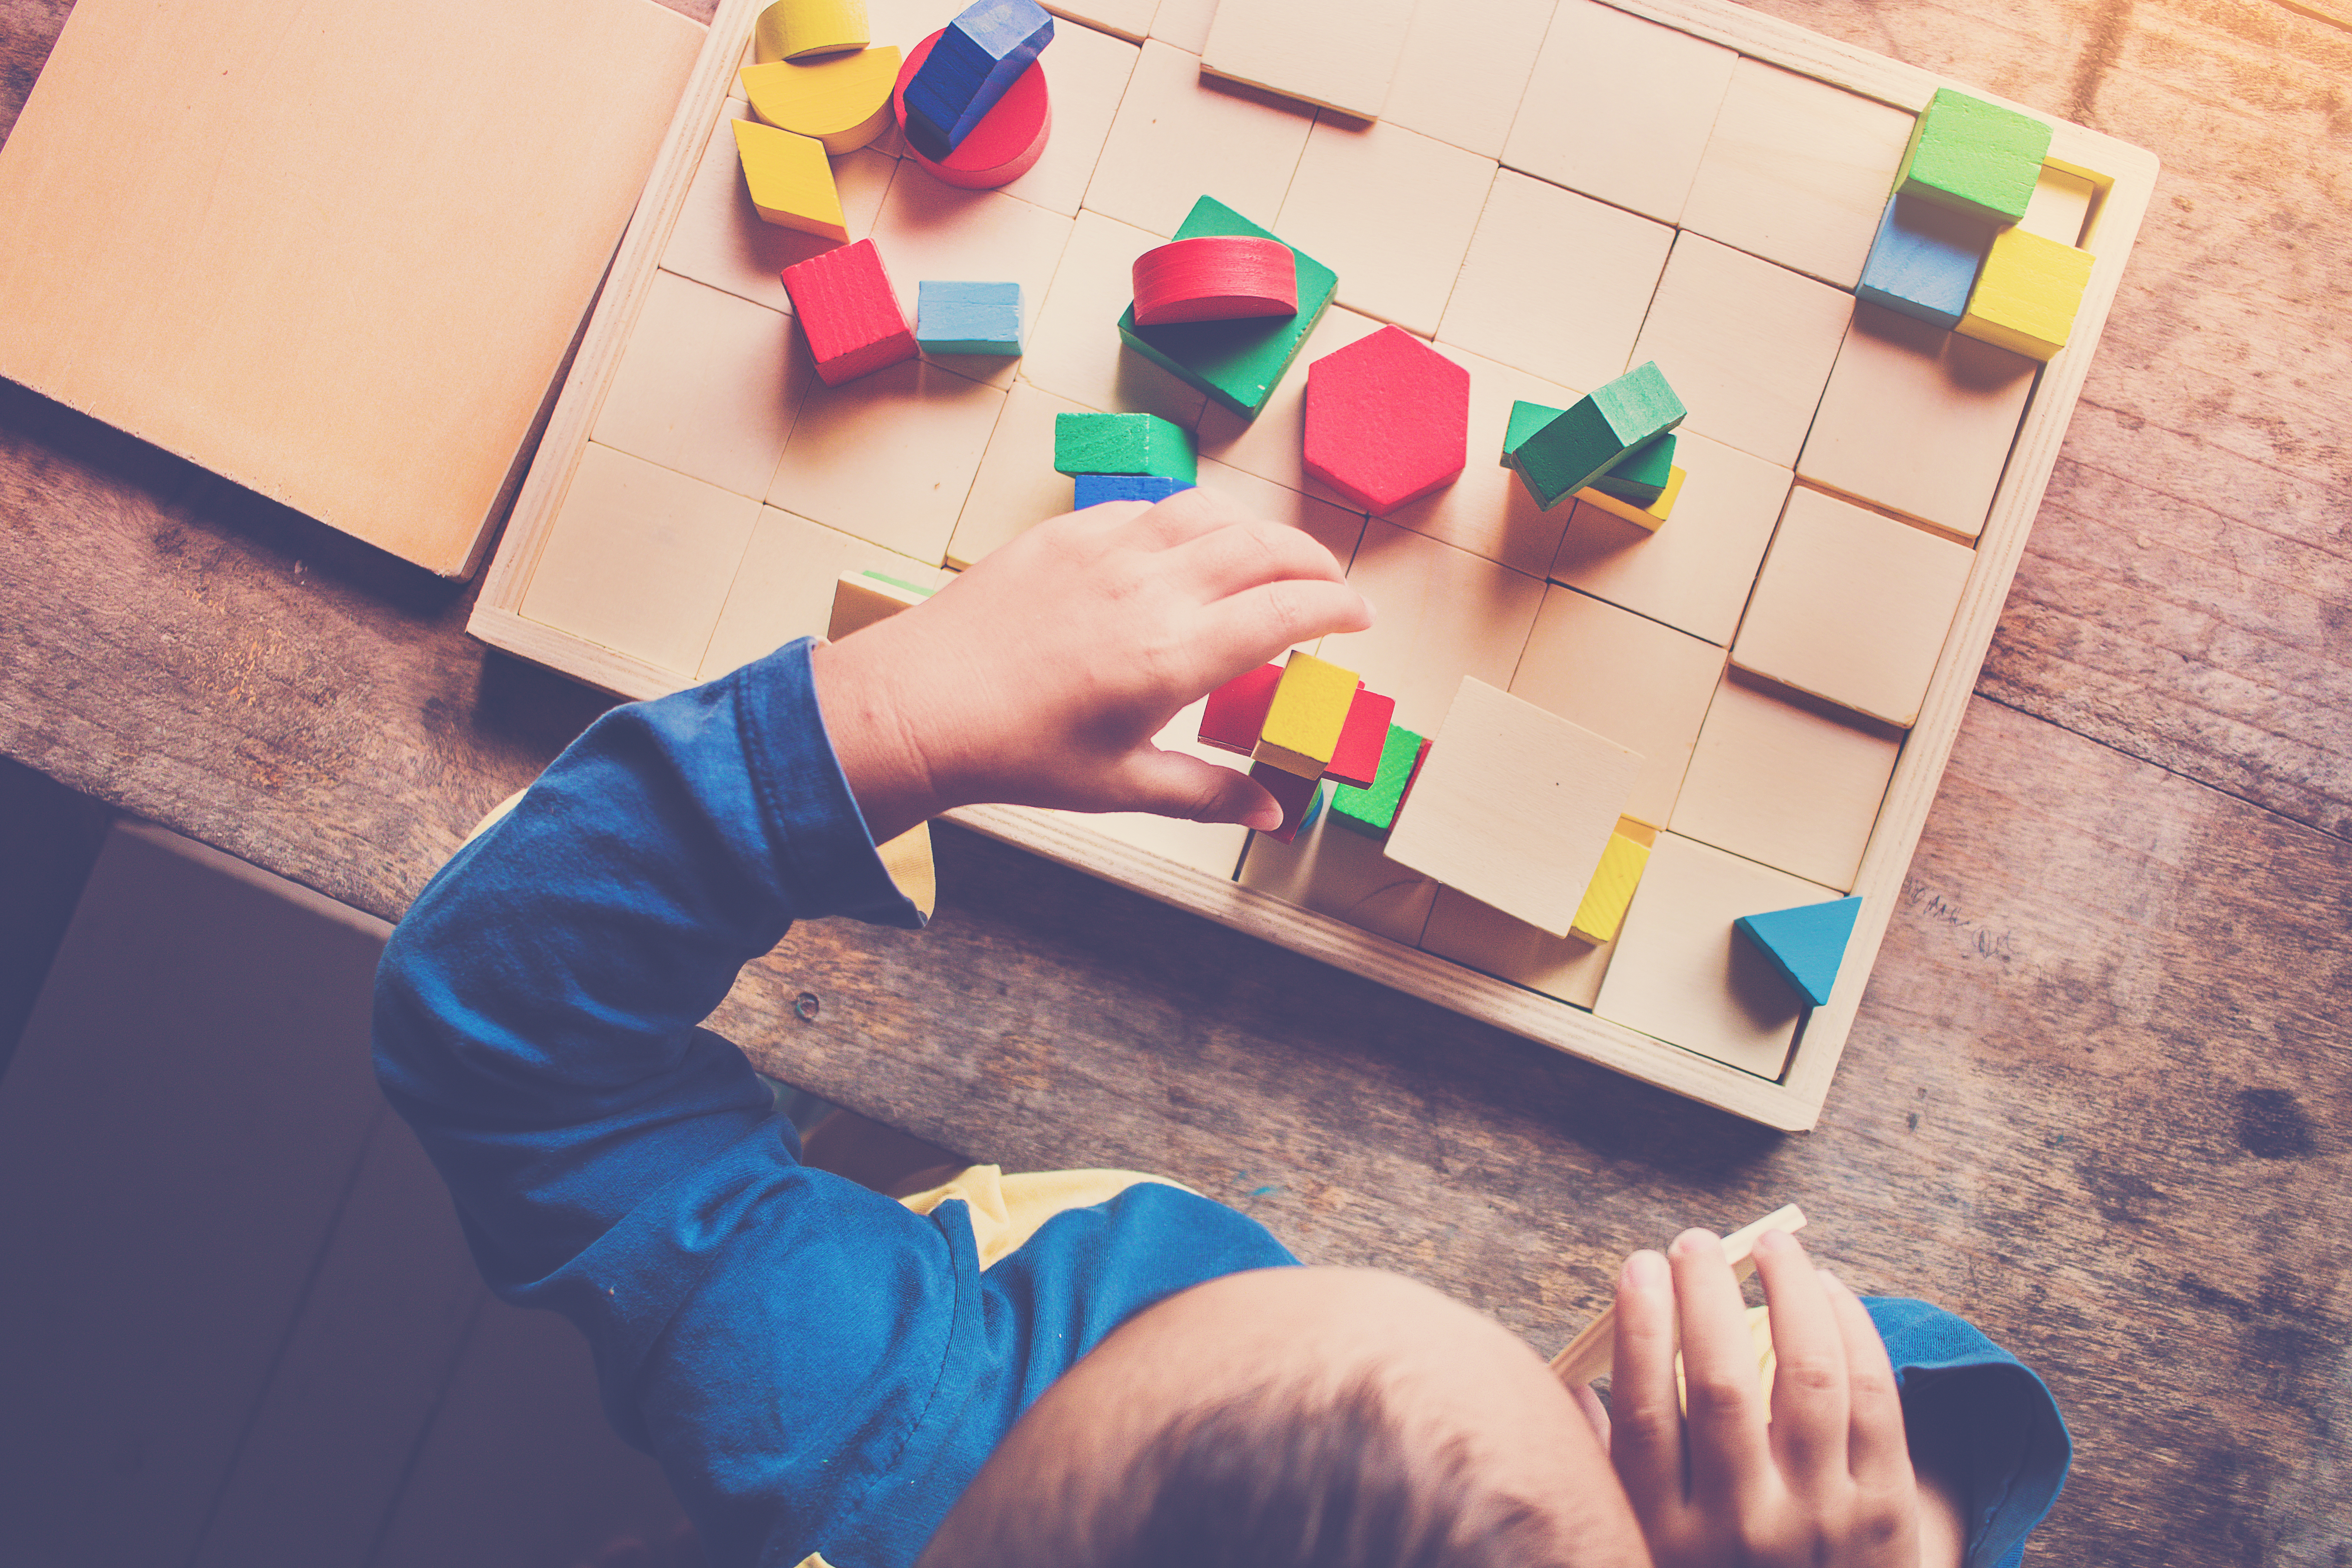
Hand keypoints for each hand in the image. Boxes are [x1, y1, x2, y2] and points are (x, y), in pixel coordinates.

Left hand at [809, 488, 1372, 842]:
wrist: (921, 707)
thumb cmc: (1017, 752)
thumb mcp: (1121, 784)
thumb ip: (1206, 791)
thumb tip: (1273, 812)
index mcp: (1175, 657)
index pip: (1289, 609)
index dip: (1339, 605)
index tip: (1359, 616)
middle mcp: (1150, 590)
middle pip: (1265, 547)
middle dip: (1314, 560)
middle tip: (1330, 583)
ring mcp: (1107, 552)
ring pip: (1212, 512)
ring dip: (1257, 529)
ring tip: (1271, 556)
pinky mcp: (1067, 533)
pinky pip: (1149, 508)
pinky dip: (1188, 519)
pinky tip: (1189, 544)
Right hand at [1604, 1229, 1922, 1567]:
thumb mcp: (1644, 1543)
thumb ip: (1607, 1471)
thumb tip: (1565, 1386)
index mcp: (1667, 1531)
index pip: (1645, 1406)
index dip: (1640, 1323)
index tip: (1639, 1264)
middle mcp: (1742, 1526)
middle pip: (1720, 1381)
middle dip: (1704, 1292)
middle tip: (1695, 1242)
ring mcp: (1821, 1519)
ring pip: (1809, 1374)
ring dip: (1790, 1290)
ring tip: (1773, 1244)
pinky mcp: (1886, 1513)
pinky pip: (1874, 1398)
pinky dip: (1851, 1329)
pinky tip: (1829, 1291)